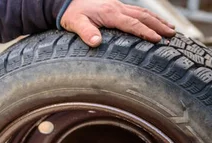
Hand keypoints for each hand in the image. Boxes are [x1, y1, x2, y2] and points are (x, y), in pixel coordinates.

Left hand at [60, 0, 175, 46]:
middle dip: (159, 26)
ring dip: (158, 20)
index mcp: (110, 13)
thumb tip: (96, 43)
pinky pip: (137, 11)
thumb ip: (86, 32)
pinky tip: (154, 22)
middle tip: (172, 35)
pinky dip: (149, 17)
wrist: (67, 2)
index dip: (145, 32)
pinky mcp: (117, 7)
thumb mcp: (75, 24)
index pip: (132, 24)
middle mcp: (117, 8)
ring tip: (171, 29)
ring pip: (143, 12)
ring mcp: (119, 6)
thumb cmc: (71, 14)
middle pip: (143, 16)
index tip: (157, 40)